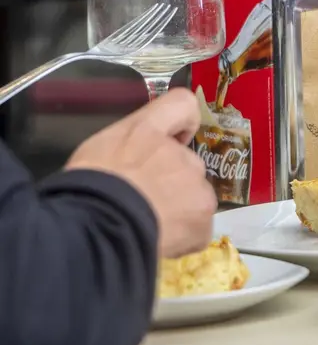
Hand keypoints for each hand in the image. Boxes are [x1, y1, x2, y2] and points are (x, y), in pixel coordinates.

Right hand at [67, 88, 216, 257]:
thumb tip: (135, 163)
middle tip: (146, 201)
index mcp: (148, 131)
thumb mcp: (97, 153)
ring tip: (153, 226)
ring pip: (195, 196)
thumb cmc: (86, 190)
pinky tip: (163, 240)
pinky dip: (185, 236)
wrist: (97, 227)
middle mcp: (180, 153)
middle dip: (172, 181)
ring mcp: (197, 184)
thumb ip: (128, 148)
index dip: (184, 121)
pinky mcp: (204, 215)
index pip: (182, 104)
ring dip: (181, 209)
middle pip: (187, 163)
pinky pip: (198, 227)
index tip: (177, 137)